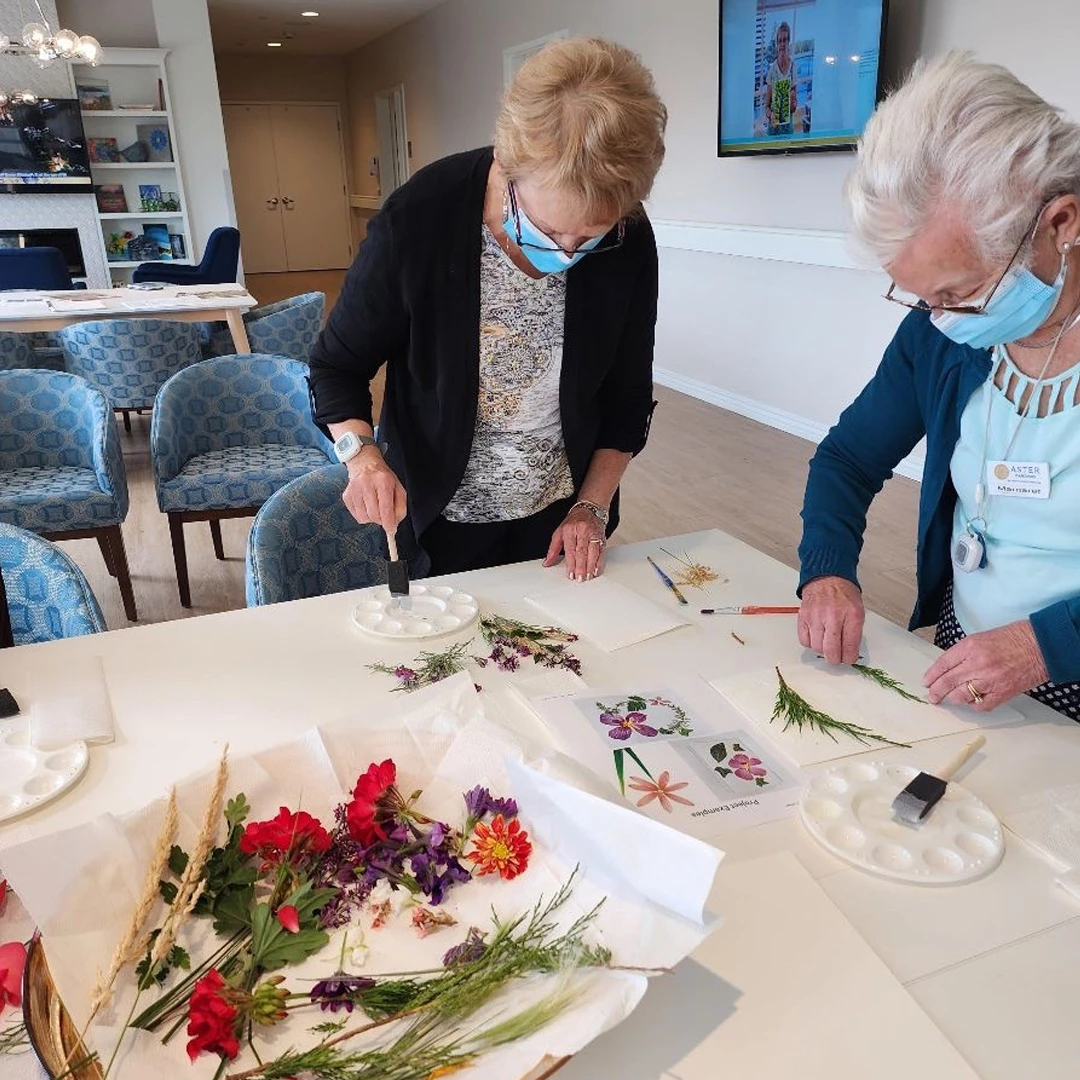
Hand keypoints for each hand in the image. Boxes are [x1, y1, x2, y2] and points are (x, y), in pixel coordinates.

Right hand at [341, 449, 406, 533]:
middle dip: (381, 520)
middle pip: (374, 515)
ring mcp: (354, 489)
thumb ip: (400, 507)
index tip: (391, 531)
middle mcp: (366, 484)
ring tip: (375, 506)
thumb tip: (394, 524)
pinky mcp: (346, 495)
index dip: (389, 523)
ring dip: (372, 518)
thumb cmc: (384, 478)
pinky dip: (364, 515)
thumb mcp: (398, 488)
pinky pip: (356, 516)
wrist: (365, 464)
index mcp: (383, 481)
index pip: (385, 508)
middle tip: (384, 515)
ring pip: (364, 518)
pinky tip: (366, 505)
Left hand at [544, 506, 606, 580]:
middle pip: (582, 552)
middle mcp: (583, 531)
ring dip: (591, 566)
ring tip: (588, 576)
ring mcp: (594, 534)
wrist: (589, 510)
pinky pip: (602, 551)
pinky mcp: (602, 538)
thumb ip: (553, 549)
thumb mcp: (559, 532)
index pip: (571, 549)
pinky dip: (599, 562)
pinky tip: (597, 570)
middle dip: (581, 567)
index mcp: (570, 530)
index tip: (570, 573)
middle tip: (580, 578)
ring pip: (593, 552)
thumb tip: (547, 563)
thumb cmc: (573, 522)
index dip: (571, 563)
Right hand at [798, 576, 864, 664]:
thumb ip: (854, 632)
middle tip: (836, 657)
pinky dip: (811, 642)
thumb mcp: (858, 610)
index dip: (849, 658)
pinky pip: (805, 640)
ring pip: (817, 648)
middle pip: (831, 651)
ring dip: (822, 650)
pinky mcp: (803, 617)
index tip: (848, 658)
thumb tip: (849, 652)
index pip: (850, 646)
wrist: (827, 577)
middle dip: (835, 659)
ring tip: (826, 643)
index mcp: (852, 615)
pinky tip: (817, 636)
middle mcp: (833, 616)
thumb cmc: (843, 594)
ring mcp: (816, 616)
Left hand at [924, 620, 1047, 710]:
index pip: (943, 664)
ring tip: (951, 698)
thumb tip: (948, 668)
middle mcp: (977, 664)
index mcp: (970, 647)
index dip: (932, 675)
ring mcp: (989, 680)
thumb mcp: (981, 638)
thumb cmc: (1012, 639)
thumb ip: (963, 653)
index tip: (926, 681)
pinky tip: (972, 701)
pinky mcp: (1001, 693)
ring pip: (960, 696)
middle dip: (936, 691)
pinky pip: (980, 705)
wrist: (1040, 646)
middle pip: (947, 682)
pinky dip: (973, 705)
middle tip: (932, 696)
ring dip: (953, 698)